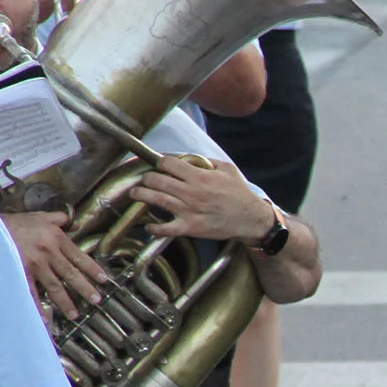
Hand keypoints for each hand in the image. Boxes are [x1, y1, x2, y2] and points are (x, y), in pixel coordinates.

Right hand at [4, 210, 107, 316]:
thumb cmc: (15, 222)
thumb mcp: (39, 216)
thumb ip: (57, 218)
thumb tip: (72, 221)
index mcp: (56, 238)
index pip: (79, 256)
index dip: (92, 269)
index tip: (104, 280)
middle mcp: (48, 251)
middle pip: (70, 273)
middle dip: (84, 288)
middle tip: (96, 300)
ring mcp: (34, 263)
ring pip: (54, 286)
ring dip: (65, 302)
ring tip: (74, 314)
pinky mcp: (20, 272)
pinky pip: (31, 292)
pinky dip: (37, 306)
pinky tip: (44, 318)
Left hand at [128, 154, 277, 242]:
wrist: (250, 219)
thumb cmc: (240, 194)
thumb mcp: (227, 169)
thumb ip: (207, 161)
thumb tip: (188, 158)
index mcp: (199, 176)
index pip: (169, 163)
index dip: (161, 162)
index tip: (160, 165)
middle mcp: (191, 192)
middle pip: (157, 180)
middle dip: (148, 177)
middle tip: (145, 179)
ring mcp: (188, 210)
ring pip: (157, 200)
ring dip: (141, 195)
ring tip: (136, 194)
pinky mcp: (190, 227)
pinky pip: (166, 229)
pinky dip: (155, 228)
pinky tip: (149, 226)